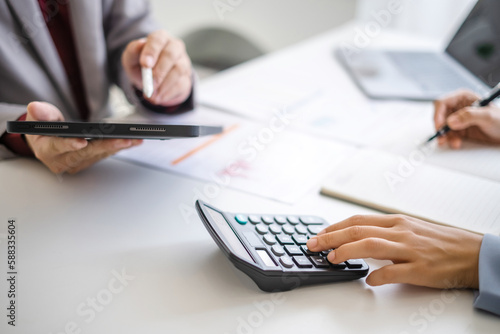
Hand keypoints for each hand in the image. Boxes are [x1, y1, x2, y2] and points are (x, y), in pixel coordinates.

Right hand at [25, 102, 142, 173]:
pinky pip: (104, 154)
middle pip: (85, 153)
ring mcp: (77, 163)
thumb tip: (35, 107)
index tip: (81, 141)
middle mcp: (62, 161)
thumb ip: (40, 113)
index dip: (69, 144)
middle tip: (122, 140)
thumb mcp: (38, 117)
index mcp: (46, 151)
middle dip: (105, 146)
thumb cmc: (43, 128)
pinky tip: (133, 141)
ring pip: (98, 155)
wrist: (46, 140)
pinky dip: (119, 147)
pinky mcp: (88, 162)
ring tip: (134, 139)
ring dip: (117, 147)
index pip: (58, 147)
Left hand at [122, 30, 192, 106]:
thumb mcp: (131, 58)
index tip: (145, 64)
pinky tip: (158, 97)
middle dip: (160, 71)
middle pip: (171, 55)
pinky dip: (168, 93)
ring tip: (152, 95)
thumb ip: (133, 51)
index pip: (158, 40)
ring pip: (178, 71)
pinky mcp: (187, 77)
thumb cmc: (141, 65)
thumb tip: (140, 44)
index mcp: (160, 38)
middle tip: (150, 84)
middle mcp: (175, 47)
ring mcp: (184, 62)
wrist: (150, 79)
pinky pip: (181, 84)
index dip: (152, 52)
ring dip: (164, 85)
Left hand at [306, 214, 482, 288]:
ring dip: (347, 251)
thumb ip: (383, 231)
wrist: (470, 252)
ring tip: (332, 259)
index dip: (334, 227)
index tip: (318, 234)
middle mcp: (399, 232)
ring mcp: (410, 249)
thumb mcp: (408, 228)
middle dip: (331, 238)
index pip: (357, 220)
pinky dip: (378, 276)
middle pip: (358, 230)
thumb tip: (355, 236)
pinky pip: (394, 272)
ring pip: (372, 246)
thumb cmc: (437, 241)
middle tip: (313, 245)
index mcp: (395, 221)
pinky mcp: (420, 268)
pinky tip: (369, 281)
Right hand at [433, 89, 499, 148]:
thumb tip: (451, 121)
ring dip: (445, 136)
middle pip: (440, 116)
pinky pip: (448, 134)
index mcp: (463, 97)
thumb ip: (469, 116)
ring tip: (452, 142)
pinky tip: (456, 143)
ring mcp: (458, 119)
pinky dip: (450, 140)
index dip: (438, 114)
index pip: (443, 103)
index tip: (439, 125)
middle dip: (440, 127)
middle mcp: (458, 107)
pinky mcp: (459, 129)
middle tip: (442, 137)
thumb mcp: (487, 116)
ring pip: (442, 127)